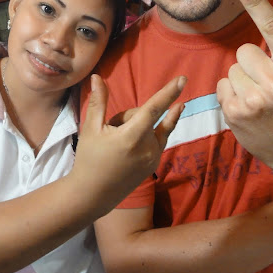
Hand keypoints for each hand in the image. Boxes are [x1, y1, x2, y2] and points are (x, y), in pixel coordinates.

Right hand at [73, 75, 185, 206]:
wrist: (94, 194)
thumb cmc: (89, 159)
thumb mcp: (91, 128)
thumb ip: (98, 102)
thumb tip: (97, 77)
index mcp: (132, 137)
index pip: (154, 108)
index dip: (169, 92)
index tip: (183, 79)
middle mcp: (148, 147)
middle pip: (145, 115)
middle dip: (129, 116)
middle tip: (109, 131)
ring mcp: (154, 157)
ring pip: (153, 127)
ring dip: (138, 126)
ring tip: (117, 138)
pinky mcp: (154, 164)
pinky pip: (158, 139)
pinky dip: (149, 133)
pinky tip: (142, 133)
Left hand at [216, 0, 272, 176]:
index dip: (257, 4)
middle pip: (245, 50)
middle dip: (254, 62)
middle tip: (270, 81)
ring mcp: (253, 101)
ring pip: (232, 68)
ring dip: (243, 78)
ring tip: (261, 97)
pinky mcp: (234, 113)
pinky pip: (221, 85)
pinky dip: (231, 93)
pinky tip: (248, 107)